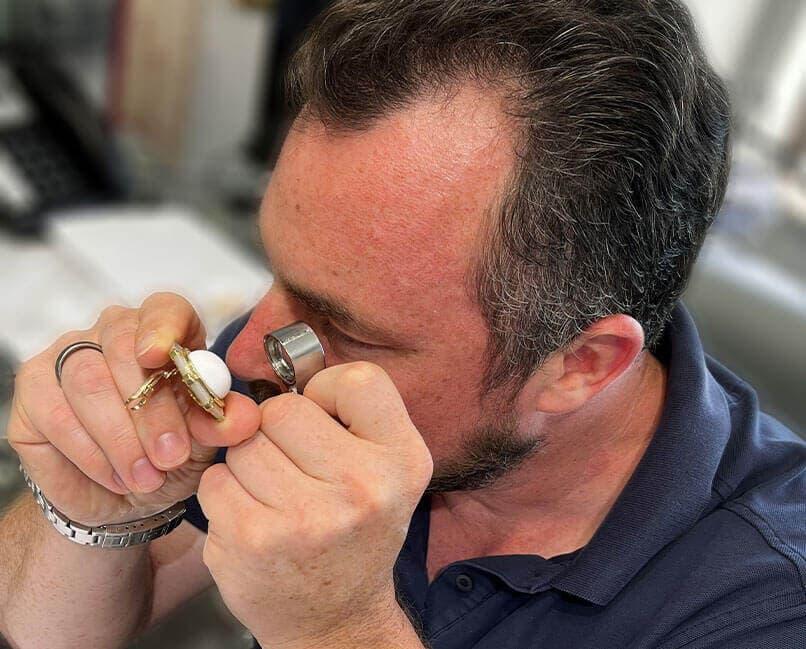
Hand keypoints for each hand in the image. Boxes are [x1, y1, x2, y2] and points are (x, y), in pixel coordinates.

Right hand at [7, 292, 259, 526]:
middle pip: (123, 348)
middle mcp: (114, 333)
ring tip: (147, 477)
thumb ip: (223, 424)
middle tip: (171, 455)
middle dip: (151, 410)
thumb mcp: (206, 443)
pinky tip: (116, 477)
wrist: (126, 497)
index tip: (159, 356)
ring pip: (88, 382)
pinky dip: (92, 453)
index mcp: (166, 333)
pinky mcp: (35, 389)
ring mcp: (69, 356)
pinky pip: (58, 415)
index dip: (162, 327)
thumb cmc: (169, 455)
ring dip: (121, 438)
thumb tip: (242, 417)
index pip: (165, 308)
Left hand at [197, 361, 432, 647]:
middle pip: (283, 408)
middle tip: (296, 468)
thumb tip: (280, 369)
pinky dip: (225, 494)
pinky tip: (253, 519)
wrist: (336, 620)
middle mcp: (363, 487)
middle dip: (278, 431)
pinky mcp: (253, 539)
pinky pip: (215, 479)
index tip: (324, 418)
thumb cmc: (355, 534)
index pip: (358, 379)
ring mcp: (305, 516)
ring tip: (276, 497)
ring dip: (249, 464)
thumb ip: (351, 418)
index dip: (328, 391)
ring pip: (244, 442)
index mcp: (404, 460)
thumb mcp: (385, 472)